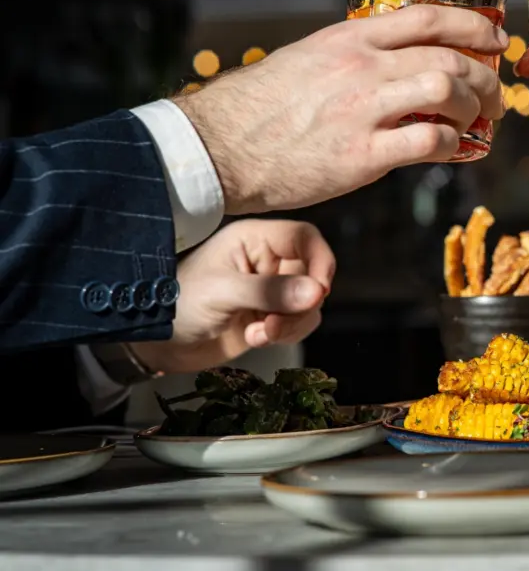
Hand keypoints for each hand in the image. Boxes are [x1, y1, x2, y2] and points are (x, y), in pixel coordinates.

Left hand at [130, 219, 333, 373]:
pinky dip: (285, 334)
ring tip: (260, 333)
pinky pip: (299, 322)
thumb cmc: (175, 303)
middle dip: (301, 304)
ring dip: (292, 323)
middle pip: (313, 274)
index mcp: (254, 240)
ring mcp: (270, 290)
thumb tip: (316, 293)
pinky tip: (255, 337)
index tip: (319, 291)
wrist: (156, 343)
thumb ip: (269, 291)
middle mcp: (268, 261)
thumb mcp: (222, 292)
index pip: (305, 238)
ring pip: (310, 302)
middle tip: (276, 323)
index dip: (320, 261)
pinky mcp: (270, 315)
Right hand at [176, 5, 508, 214]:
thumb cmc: (262, 106)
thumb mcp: (310, 59)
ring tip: (475, 123)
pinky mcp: (362, 155)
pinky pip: (428, 142)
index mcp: (350, 39)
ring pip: (445, 91)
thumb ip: (355, 58)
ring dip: (473, 109)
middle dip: (484, 78)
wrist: (221, 146)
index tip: (495, 38)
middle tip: (492, 97)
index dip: (473, 26)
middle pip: (448, 57)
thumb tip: (397, 66)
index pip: (428, 19)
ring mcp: (364, 109)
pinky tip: (451, 150)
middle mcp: (362, 67)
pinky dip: (451, 145)